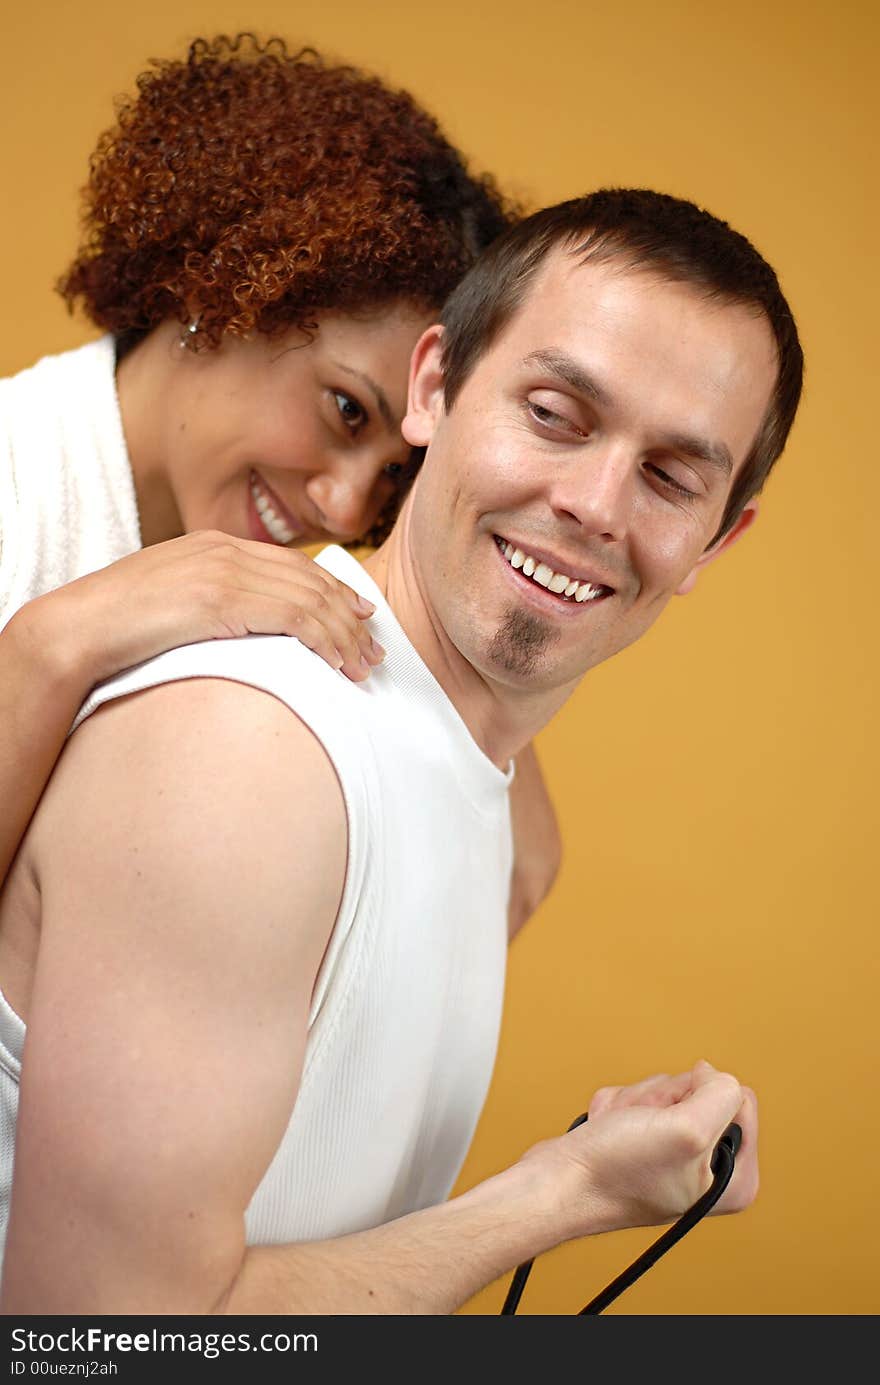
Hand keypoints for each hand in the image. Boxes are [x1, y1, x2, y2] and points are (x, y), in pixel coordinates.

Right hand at [23, 531, 384, 687]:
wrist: (78, 626)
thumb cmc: (117, 625)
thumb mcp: (172, 602)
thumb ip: (211, 603)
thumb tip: (241, 628)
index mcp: (215, 545)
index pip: (292, 565)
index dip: (332, 590)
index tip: (358, 615)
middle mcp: (226, 551)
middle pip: (310, 582)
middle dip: (348, 617)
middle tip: (374, 648)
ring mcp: (225, 572)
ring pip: (310, 602)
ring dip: (345, 637)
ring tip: (364, 665)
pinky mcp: (223, 600)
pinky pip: (294, 619)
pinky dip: (326, 642)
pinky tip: (339, 664)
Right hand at [524, 1060, 757, 1240]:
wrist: (557, 1184)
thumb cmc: (617, 1171)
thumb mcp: (688, 1129)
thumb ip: (720, 1094)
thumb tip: (711, 1074)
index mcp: (734, 1179)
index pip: (741, 1100)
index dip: (702, 1097)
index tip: (675, 1122)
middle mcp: (709, 1169)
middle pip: (700, 1090)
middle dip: (663, 1099)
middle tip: (642, 1128)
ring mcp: (674, 1155)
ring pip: (666, 1091)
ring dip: (637, 1102)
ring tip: (621, 1131)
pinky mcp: (642, 1141)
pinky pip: (639, 1099)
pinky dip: (618, 1107)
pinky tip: (607, 1131)